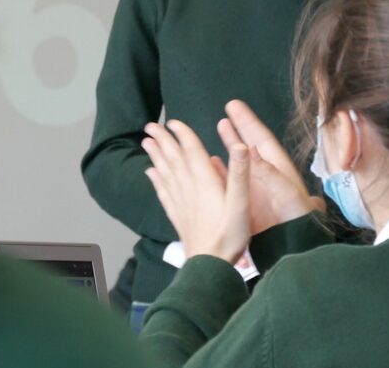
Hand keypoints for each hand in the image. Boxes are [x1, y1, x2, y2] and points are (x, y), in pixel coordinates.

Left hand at [142, 120, 250, 263]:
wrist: (210, 267)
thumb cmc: (229, 236)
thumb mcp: (241, 204)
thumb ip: (240, 174)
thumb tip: (240, 145)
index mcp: (205, 182)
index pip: (191, 151)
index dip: (183, 135)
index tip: (172, 121)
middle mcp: (189, 189)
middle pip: (173, 159)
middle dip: (162, 140)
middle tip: (150, 125)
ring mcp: (181, 203)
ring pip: (165, 173)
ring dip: (155, 156)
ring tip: (146, 142)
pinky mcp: (177, 216)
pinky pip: (163, 193)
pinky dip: (155, 180)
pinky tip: (150, 173)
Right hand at [216, 100, 322, 232]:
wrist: (295, 249)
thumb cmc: (297, 222)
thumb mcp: (288, 195)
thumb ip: (270, 173)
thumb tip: (250, 149)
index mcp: (278, 170)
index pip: (260, 138)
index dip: (247, 121)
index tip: (234, 105)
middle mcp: (265, 176)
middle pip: (249, 145)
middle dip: (238, 128)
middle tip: (227, 110)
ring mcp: (254, 189)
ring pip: (238, 161)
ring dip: (229, 145)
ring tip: (219, 128)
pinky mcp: (245, 204)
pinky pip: (230, 183)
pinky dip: (220, 172)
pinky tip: (210, 163)